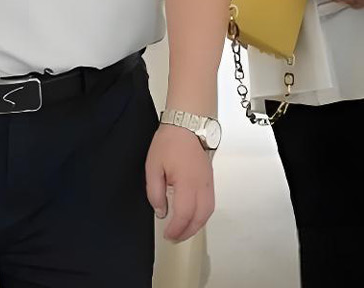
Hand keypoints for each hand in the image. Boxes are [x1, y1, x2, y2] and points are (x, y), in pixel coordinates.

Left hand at [146, 123, 215, 241]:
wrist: (187, 125)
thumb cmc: (170, 142)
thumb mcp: (153, 167)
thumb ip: (155, 192)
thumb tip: (161, 211)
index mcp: (186, 182)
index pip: (184, 214)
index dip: (176, 229)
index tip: (167, 234)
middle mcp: (201, 185)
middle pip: (199, 217)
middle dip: (187, 232)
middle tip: (175, 238)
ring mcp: (208, 183)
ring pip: (208, 212)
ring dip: (196, 225)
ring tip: (183, 231)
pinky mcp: (210, 180)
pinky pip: (210, 204)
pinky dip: (202, 215)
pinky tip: (193, 217)